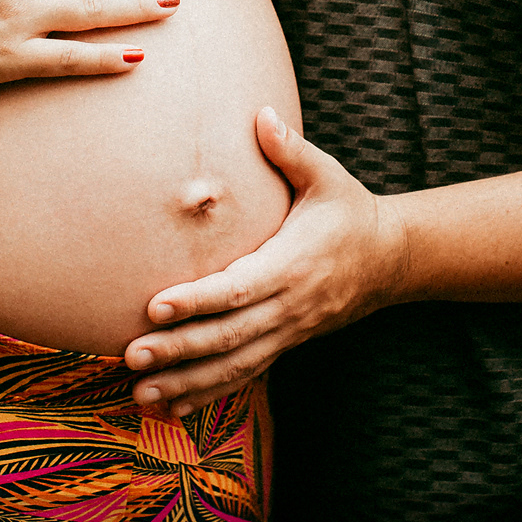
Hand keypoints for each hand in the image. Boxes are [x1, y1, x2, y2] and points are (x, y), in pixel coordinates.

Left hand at [124, 107, 409, 414]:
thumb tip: (261, 114)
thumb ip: (291, 150)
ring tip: (141, 392)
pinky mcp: (284, 344)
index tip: (154, 305)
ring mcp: (288, 332)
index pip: (238, 289)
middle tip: (131, 356)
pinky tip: (172, 407)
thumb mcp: (328, 176)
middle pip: (229, 335)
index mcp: (292, 264)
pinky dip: (209, 394)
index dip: (197, 301)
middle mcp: (289, 306)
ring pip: (234, 365)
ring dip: (187, 381)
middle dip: (179, 349)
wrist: (389, 260)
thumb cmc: (349, 211)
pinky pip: (245, 375)